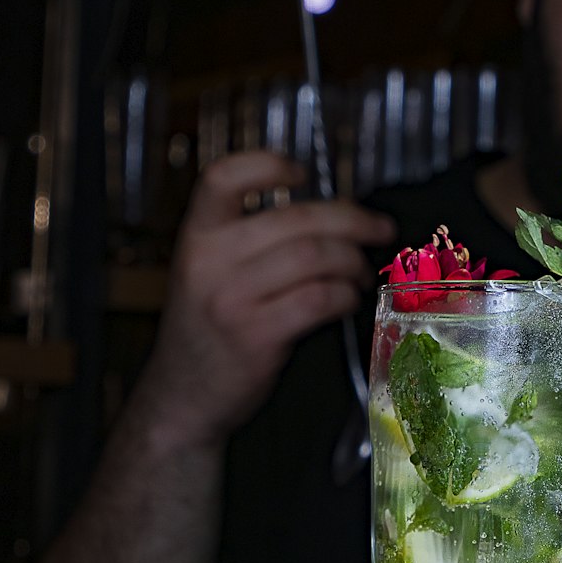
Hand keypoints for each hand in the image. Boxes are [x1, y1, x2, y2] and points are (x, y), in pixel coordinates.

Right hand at [133, 151, 395, 451]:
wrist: (181, 398)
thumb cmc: (207, 330)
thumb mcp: (206, 273)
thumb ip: (249, 242)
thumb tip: (330, 217)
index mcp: (196, 236)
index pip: (223, 178)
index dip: (267, 164)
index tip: (302, 173)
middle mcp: (208, 261)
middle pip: (297, 219)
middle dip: (353, 219)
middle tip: (380, 228)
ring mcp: (231, 299)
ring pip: (316, 257)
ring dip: (353, 262)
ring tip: (361, 272)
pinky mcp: (257, 335)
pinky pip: (320, 298)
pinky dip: (345, 295)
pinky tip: (348, 299)